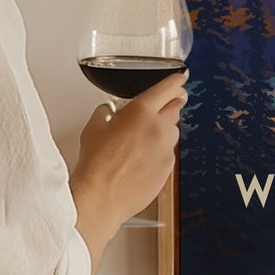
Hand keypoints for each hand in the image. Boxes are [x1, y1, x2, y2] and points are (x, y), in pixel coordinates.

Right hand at [70, 72, 186, 271]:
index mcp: (141, 111)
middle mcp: (159, 127)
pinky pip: (168, 153)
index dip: (175, 81)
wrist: (102, 196)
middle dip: (172, 103)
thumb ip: (105, 113)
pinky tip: (143, 159)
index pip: (167, 88)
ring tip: (145, 138)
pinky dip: (160, 151)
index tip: (180, 78)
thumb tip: (108, 111)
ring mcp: (166, 149)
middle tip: (166, 104)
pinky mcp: (168, 168)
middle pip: (176, 107)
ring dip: (164, 129)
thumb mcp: (93, 128)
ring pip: (173, 131)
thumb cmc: (96, 163)